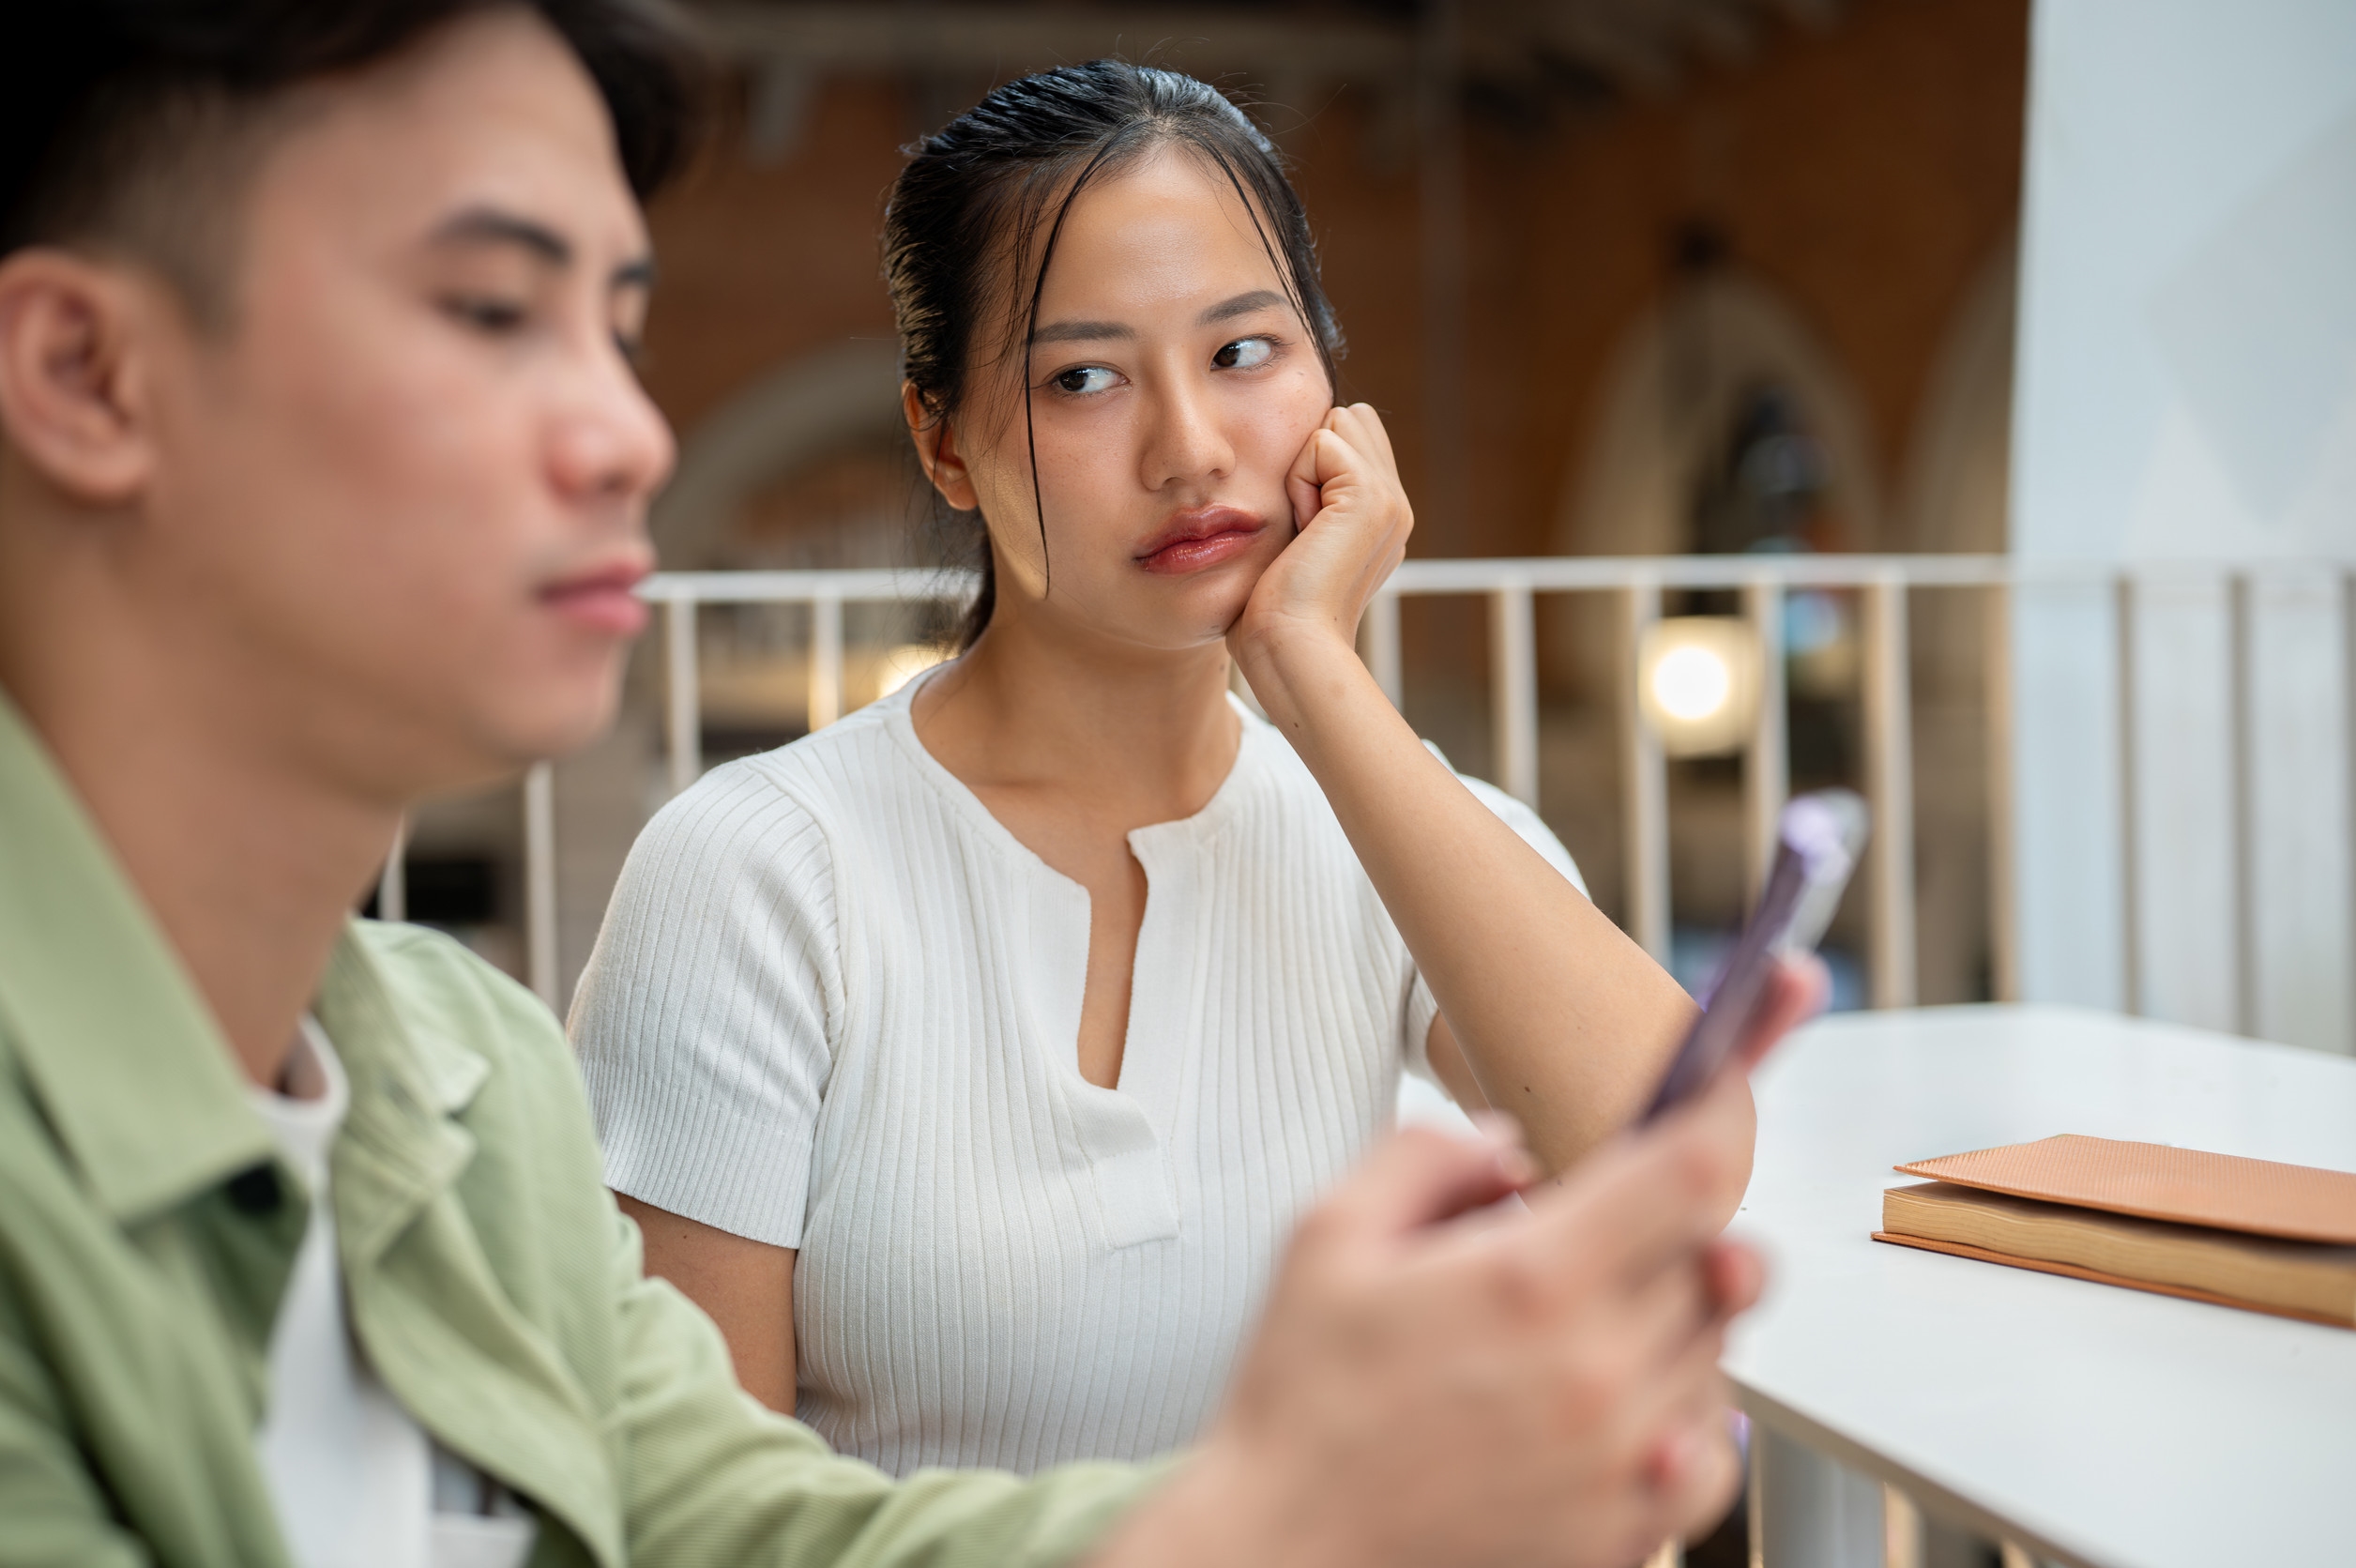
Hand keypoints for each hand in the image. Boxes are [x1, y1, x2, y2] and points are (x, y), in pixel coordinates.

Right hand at [1096, 958, 1822, 1567]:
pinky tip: (1607, 1410)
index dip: (1731, 1092)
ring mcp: (1623, 1461)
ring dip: (1668, 1321)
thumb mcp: (1326, 1234)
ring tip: (1558, 1340)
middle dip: (1665, 1229)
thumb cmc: (1300, 1403)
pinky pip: (1711, 1453)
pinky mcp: (1628, 1532)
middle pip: (1714, 1258)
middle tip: (1585, 1239)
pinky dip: (1683, 1418)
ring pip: (1716, 1351)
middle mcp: (1599, 1371)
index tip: (1756, 1040)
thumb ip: (1430, 1158)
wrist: (1285, 1553)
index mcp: (1532, 1280)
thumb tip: (1511, 1154)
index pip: (1686, 1166)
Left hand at [1228, 403, 1411, 680]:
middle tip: (1301, 525)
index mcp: (1381, 520)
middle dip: (1311, 456)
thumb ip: (1305, 506)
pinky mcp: (1371, 495)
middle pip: (1348, 419)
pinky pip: (1320, 442)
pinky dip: (1296, 481)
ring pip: (1336, 422)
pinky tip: (1303, 530)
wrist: (1290, 647)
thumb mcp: (1293, 549)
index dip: (1310, 466)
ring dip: (1301, 468)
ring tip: (1302, 528)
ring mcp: (1390, 500)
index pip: (1350, 437)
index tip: (1300, 532)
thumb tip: (1291, 474)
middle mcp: (1395, 507)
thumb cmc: (1273, 616)